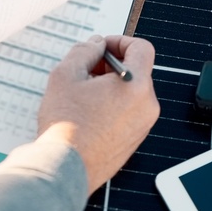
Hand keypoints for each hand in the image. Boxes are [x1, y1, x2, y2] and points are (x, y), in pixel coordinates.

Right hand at [37, 35, 159, 192]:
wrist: (65, 169)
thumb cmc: (66, 126)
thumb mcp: (66, 75)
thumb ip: (84, 51)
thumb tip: (95, 45)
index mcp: (136, 85)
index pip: (141, 48)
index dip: (120, 41)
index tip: (101, 48)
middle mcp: (147, 106)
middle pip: (137, 71)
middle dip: (110, 66)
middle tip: (85, 71)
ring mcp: (142, 126)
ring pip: (131, 93)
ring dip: (110, 87)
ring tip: (82, 96)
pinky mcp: (134, 141)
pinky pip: (128, 113)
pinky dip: (112, 106)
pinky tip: (86, 114)